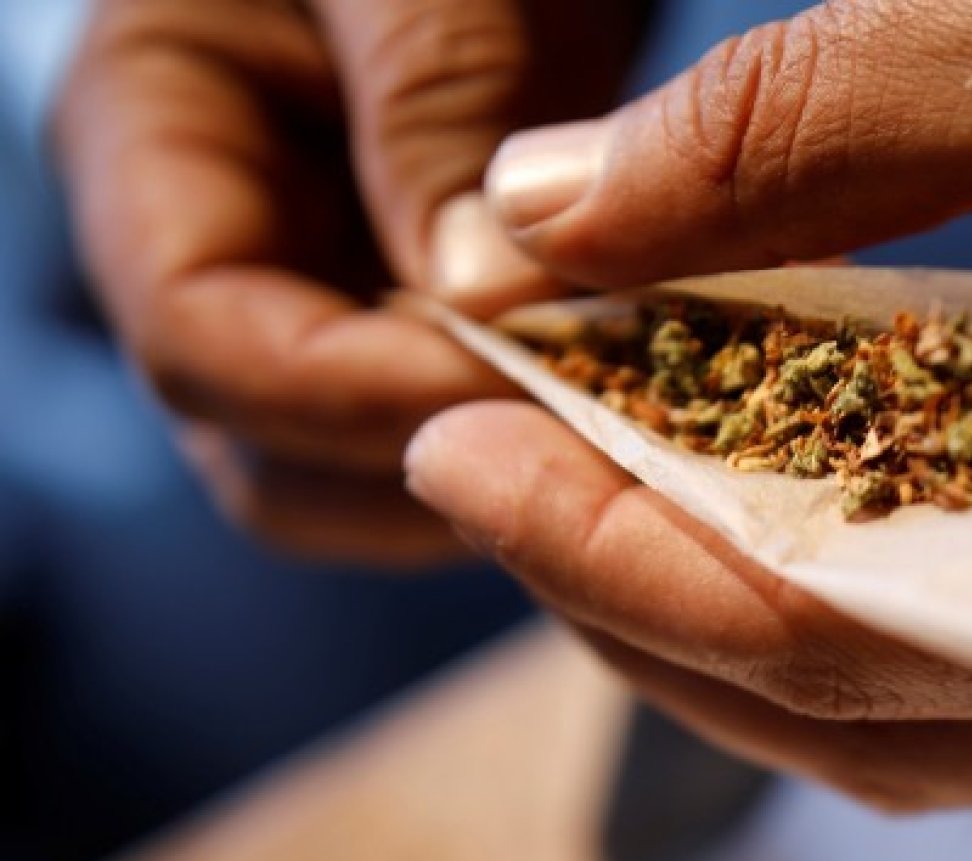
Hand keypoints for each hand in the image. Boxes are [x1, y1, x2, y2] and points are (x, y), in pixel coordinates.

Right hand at [55, 0, 644, 565]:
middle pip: (269, 439)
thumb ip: (432, 104)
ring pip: (361, 455)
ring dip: (484, 460)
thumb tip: (479, 297)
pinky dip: (533, 420)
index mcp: (150, 134)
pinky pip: (454, 404)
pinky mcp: (421, 293)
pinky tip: (636, 397)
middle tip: (585, 437)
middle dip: (418, 455)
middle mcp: (224, 236)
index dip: (349, 391)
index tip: (513, 381)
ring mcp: (324, 276)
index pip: (200, 335)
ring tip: (620, 424)